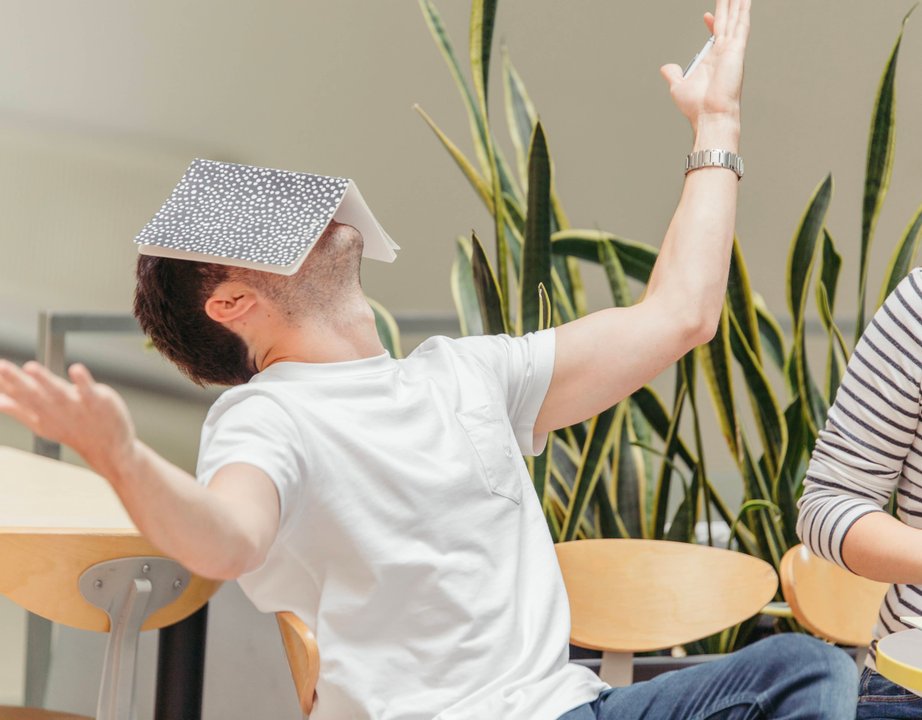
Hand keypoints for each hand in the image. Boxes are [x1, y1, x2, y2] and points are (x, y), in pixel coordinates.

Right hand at [0, 360, 136, 477]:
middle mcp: (55, 409)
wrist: (108, 449)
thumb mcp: (41, 422)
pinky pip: (89, 390)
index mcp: (39, 412)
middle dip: (15, 380)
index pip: (17, 395)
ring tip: (30, 367)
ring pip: (57, 391)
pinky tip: (76, 369)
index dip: (3, 383)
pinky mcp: (97, 402)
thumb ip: (18, 409)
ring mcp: (76, 406)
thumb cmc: (72, 430)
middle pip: (33, 393)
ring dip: (44, 379)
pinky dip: (82, 381)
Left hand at [660, 0, 750, 132]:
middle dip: (728, 6)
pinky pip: (741, 25)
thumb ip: (674, 75)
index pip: (715, 35)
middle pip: (726, 22)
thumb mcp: (678, 87)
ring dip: (737, 4)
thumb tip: (667, 68)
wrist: (710, 115)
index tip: (706, 14)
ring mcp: (731, 50)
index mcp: (712, 61)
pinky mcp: (736, 50)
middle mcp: (724, 53)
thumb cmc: (698, 107)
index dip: (712, 22)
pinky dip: (743, 11)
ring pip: (735, 19)